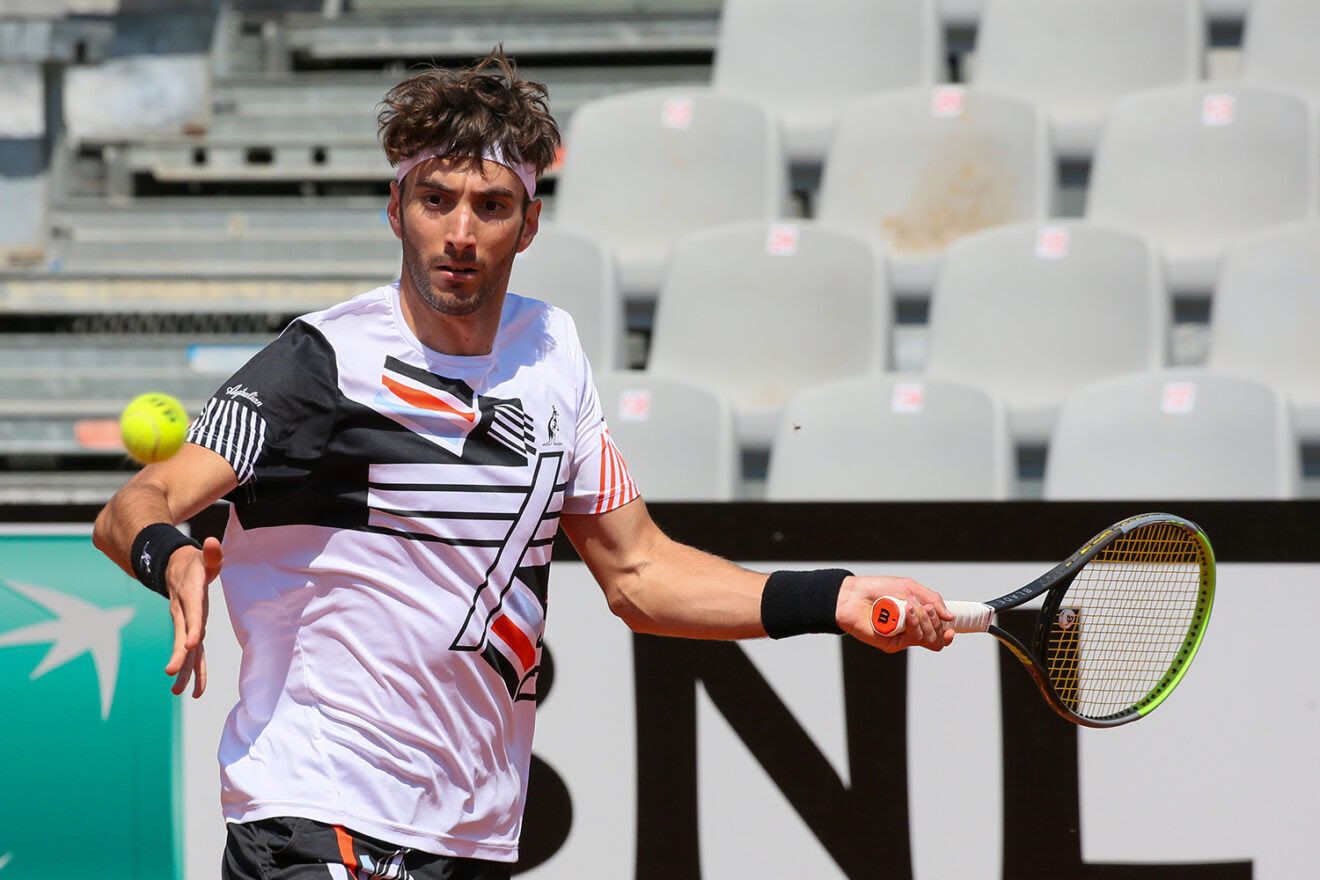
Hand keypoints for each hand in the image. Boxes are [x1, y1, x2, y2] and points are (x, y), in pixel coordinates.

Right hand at [164, 536, 222, 697]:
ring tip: (179, 692)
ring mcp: (184, 623)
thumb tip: (213, 544)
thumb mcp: (203, 557)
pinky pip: (191, 652)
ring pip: (183, 649)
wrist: (172, 568)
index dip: (191, 627)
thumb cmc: (194, 563)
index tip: (190, 644)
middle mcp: (184, 612)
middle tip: (172, 673)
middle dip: (178, 655)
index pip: (192, 612)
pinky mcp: (187, 630)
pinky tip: (195, 690)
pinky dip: (193, 670)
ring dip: (183, 670)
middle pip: (181, 635)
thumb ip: (212, 554)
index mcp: (189, 595)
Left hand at [835, 575, 954, 652]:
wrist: (854, 595)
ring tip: (911, 604)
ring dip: (924, 620)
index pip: (939, 633)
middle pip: (937, 638)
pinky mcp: (892, 644)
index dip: (949, 633)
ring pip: (928, 639)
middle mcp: (911, 631)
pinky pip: (913, 639)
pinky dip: (913, 623)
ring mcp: (902, 638)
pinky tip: (905, 611)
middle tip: (927, 607)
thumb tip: (951, 617)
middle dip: (936, 621)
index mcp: (917, 619)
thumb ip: (932, 600)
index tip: (952, 627)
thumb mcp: (910, 587)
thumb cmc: (879, 589)